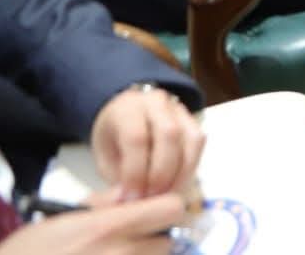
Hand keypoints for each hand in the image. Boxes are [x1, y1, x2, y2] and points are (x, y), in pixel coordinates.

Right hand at [0, 193, 192, 254]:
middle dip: (155, 239)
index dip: (167, 207)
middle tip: (131, 240)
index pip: (171, 208)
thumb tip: (128, 193)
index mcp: (109, 226)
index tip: (154, 210)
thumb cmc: (27, 251)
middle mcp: (122, 252)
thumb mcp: (60, 219)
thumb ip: (100, 204)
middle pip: (167, 242)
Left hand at [89, 85, 203, 202]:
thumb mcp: (104, 158)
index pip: (137, 137)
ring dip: (181, 173)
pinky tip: (177, 184)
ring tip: (166, 195)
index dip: (136, 171)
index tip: (132, 197)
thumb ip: (118, 178)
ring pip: (191, 139)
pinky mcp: (194, 120)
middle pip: (169, 135)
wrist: (127, 116)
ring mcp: (179, 109)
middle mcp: (156, 102)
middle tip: (150, 199)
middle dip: (162, 174)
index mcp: (127, 108)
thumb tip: (132, 202)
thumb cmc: (113, 139)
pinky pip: (199, 144)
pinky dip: (191, 168)